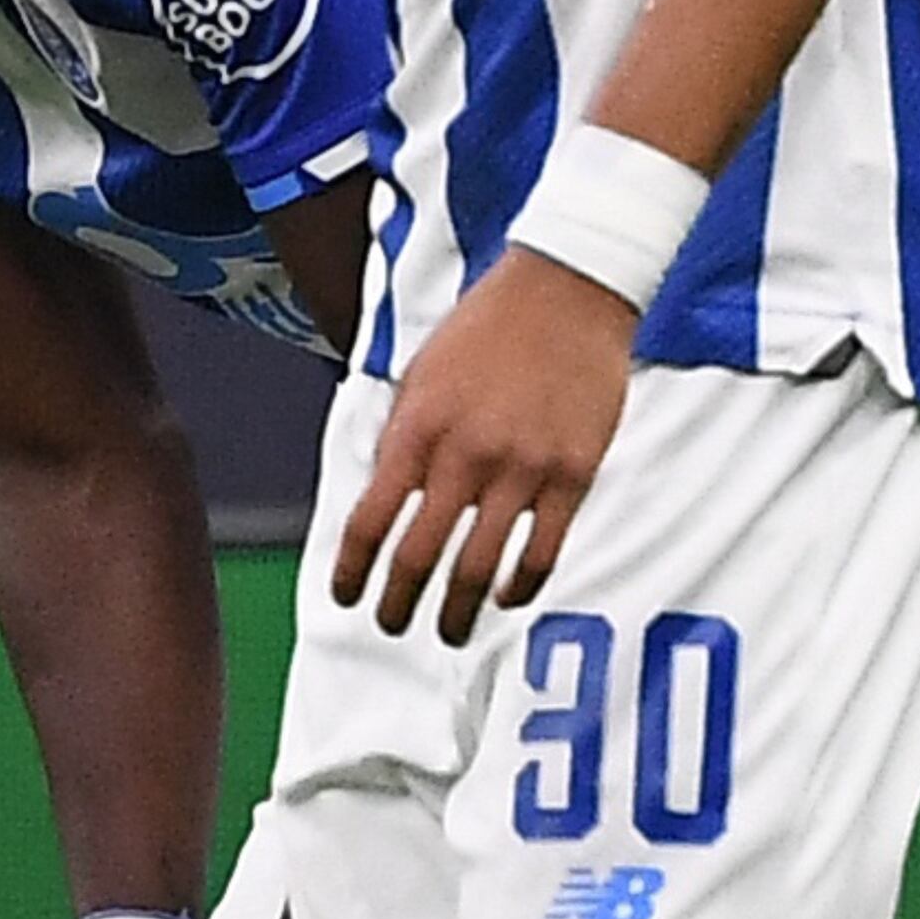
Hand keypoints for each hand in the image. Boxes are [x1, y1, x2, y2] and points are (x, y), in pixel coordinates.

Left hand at [331, 248, 632, 641]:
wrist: (567, 289)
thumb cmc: (490, 326)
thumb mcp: (421, 373)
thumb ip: (400, 436)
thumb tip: (382, 498)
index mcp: (418, 428)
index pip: (369, 521)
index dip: (351, 571)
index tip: (346, 597)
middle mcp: (465, 455)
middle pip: (418, 558)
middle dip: (397, 605)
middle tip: (391, 625)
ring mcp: (522, 469)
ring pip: (478, 569)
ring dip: (457, 613)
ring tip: (450, 629)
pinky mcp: (573, 474)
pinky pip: (541, 552)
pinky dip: (520, 586)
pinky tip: (508, 594)